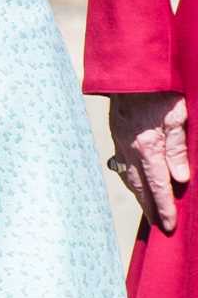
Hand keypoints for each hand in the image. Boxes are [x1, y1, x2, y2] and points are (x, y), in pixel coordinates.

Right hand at [108, 92, 188, 232]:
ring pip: (129, 178)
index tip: (170, 225)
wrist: (129, 71)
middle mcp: (131, 150)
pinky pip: (123, 165)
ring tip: (149, 209)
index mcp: (147, 148)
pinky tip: (136, 182)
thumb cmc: (159, 90)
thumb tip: (180, 179)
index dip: (164, 207)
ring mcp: (121, 143)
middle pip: (140, 187)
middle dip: (151, 208)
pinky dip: (132, 179)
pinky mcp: (117, 135)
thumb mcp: (177, 116)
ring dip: (140, 196)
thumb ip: (177, 149)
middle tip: (160, 226)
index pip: (158, 185)